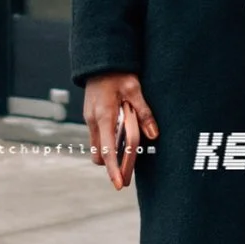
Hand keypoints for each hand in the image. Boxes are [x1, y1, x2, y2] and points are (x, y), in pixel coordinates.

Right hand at [84, 72, 157, 190]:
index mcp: (103, 116)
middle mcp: (93, 121)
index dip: (113, 169)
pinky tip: (121, 139)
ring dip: (109, 154)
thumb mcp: (134, 89)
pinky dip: (108, 143)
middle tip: (127, 173)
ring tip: (127, 156)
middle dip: (110, 166)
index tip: (119, 184)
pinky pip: (98, 137)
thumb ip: (144, 112)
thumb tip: (154, 134)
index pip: (107, 150)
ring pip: (97, 147)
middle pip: (99, 154)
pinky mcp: (91, 116)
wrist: (100, 59)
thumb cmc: (118, 73)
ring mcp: (90, 119)